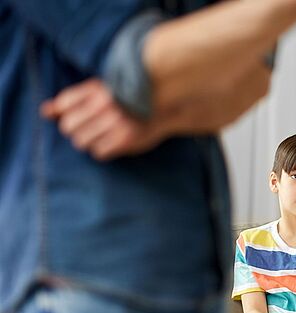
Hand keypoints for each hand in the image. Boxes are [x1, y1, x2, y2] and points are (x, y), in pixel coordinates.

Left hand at [40, 79, 166, 160]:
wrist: (164, 102)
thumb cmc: (127, 97)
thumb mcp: (99, 91)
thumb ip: (71, 100)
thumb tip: (45, 112)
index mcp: (97, 89)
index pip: (64, 104)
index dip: (67, 113)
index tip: (80, 113)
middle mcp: (105, 105)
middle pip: (69, 127)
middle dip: (76, 130)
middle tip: (91, 127)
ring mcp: (116, 123)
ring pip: (81, 142)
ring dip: (88, 142)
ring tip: (102, 136)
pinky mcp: (126, 139)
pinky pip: (99, 153)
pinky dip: (102, 150)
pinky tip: (111, 143)